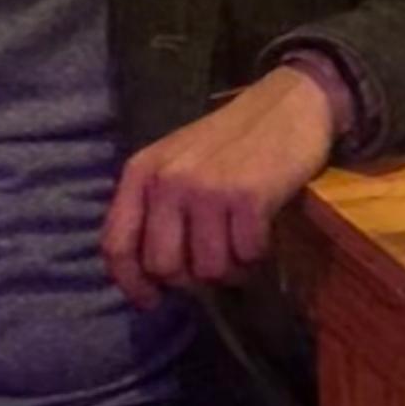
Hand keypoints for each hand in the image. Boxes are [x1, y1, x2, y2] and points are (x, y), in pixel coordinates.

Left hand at [102, 62, 346, 307]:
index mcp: (142, 172)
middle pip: (164, 267)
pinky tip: (262, 234)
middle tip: (214, 264)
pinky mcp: (248, 197)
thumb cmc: (231, 141)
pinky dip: (257, 256)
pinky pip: (246, 256)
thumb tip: (151, 276)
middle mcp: (168, 181)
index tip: (152, 300)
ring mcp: (208, 189)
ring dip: (231, 270)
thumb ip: (155, 207)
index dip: (132, 284)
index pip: (116, 245)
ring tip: (242, 247)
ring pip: (209, 269)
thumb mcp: (177, 163)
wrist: (288, 105)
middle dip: (192, 279)